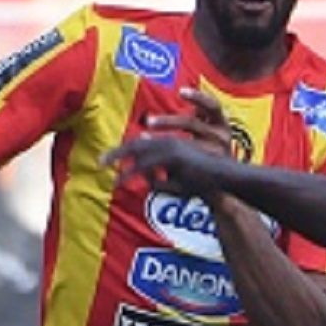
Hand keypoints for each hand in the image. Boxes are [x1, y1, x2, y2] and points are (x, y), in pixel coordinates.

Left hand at [106, 136, 229, 198]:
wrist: (225, 182)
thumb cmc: (206, 182)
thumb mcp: (179, 179)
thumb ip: (161, 177)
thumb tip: (145, 180)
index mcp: (172, 144)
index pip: (143, 143)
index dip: (126, 150)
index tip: (111, 159)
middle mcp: (170, 142)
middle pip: (136, 144)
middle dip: (116, 152)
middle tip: (100, 162)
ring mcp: (171, 148)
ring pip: (137, 152)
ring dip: (119, 160)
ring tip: (104, 169)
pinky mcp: (172, 158)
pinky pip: (145, 166)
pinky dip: (130, 174)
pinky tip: (119, 182)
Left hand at [144, 86, 237, 159]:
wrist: (230, 177)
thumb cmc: (214, 149)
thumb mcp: (211, 128)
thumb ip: (199, 116)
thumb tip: (178, 97)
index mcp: (222, 122)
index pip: (212, 105)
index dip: (197, 97)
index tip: (181, 92)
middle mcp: (221, 135)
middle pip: (192, 124)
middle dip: (168, 121)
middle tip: (149, 121)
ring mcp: (217, 152)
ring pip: (185, 144)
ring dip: (163, 140)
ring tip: (145, 138)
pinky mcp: (209, 168)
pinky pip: (185, 161)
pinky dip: (168, 158)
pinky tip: (154, 156)